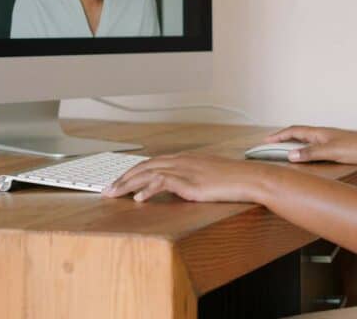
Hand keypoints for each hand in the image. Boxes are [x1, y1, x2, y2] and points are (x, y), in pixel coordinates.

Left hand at [102, 153, 271, 202]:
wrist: (249, 178)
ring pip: (148, 172)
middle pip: (144, 166)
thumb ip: (190, 180)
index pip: (152, 162)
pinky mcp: (189, 181)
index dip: (133, 172)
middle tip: (107, 190)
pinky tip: (139, 198)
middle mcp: (182, 160)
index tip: (120, 182)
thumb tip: (177, 189)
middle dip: (123, 178)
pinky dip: (148, 189)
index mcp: (185, 158)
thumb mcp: (208, 178)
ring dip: (128, 184)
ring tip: (113, 194)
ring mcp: (185, 169)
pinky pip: (162, 181)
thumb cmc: (234, 180)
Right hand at [264, 125, 356, 164]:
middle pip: (297, 134)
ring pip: (305, 139)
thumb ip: (310, 153)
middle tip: (270, 145)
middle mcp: (322, 134)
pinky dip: (303, 149)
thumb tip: (290, 155)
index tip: (265, 141)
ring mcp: (328, 139)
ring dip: (292, 143)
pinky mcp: (335, 146)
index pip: (293, 131)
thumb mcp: (331, 152)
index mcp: (319, 132)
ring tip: (283, 150)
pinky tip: (305, 156)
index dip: (278, 136)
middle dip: (282, 139)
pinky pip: (313, 145)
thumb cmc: (355, 148)